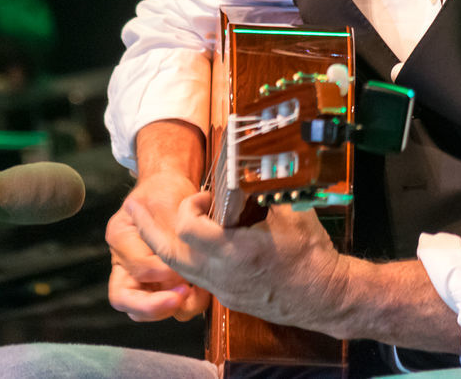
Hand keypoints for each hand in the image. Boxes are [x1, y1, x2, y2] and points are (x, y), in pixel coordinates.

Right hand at [106, 172, 210, 321]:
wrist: (171, 187)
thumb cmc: (165, 190)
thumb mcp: (166, 200)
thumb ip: (169, 231)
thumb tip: (178, 266)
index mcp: (119, 236)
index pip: (138, 267)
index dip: (163, 273)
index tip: (184, 269)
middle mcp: (123, 261)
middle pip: (124, 298)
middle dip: (153, 305)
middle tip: (181, 296)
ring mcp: (138, 276)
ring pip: (142, 310)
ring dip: (170, 309)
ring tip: (196, 295)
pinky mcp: (157, 284)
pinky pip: (163, 305)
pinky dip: (182, 305)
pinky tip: (202, 293)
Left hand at [126, 191, 348, 330]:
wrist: (327, 297)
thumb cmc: (313, 255)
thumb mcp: (291, 212)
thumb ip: (264, 189)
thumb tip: (248, 163)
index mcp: (236, 252)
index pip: (189, 229)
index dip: (189, 207)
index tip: (204, 196)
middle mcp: (222, 275)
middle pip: (169, 255)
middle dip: (149, 229)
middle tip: (134, 207)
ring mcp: (223, 290)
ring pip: (180, 270)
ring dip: (163, 245)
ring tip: (149, 225)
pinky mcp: (228, 298)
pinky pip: (196, 278)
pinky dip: (184, 260)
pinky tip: (187, 244)